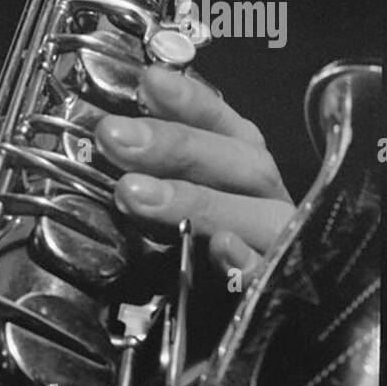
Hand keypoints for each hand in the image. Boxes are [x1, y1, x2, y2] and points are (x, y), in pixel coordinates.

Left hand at [94, 65, 294, 281]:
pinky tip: (221, 248)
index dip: (188, 100)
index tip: (149, 82)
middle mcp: (266, 196)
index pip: (223, 123)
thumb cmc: (209, 233)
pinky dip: (247, 262)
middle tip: (115, 137)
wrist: (247, 303)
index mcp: (244, 163)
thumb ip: (154, 161)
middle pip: (238, 163)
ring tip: (135, 193)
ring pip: (254, 215)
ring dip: (194, 201)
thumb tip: (109, 129)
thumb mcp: (180, 189)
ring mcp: (276, 239)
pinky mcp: (277, 286)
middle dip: (175, 146)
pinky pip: (269, 274)